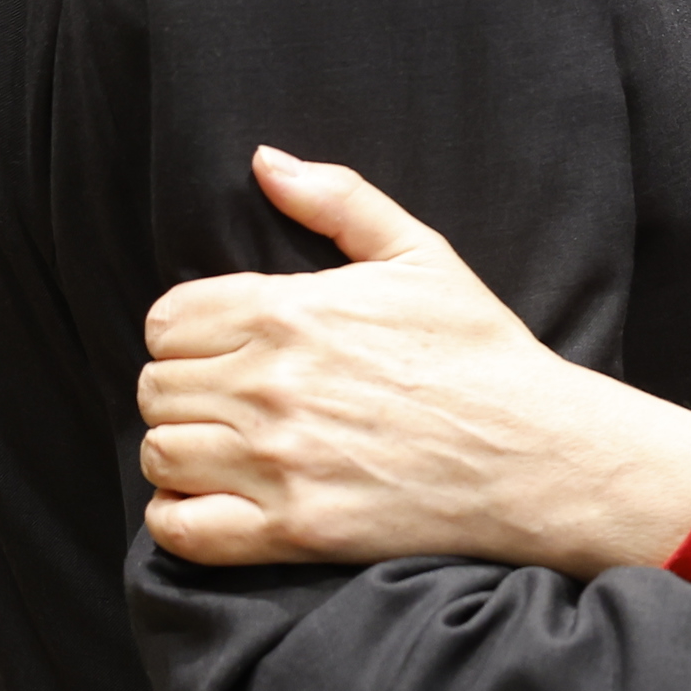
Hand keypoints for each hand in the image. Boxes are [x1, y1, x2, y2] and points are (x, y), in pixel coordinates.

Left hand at [136, 148, 690, 575]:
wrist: (535, 452)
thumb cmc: (479, 350)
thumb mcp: (420, 254)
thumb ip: (337, 199)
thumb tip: (265, 161)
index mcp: (289, 312)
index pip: (166, 320)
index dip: (186, 333)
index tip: (222, 348)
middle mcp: (270, 385)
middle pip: (155, 386)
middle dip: (184, 390)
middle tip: (229, 400)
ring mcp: (278, 461)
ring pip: (159, 452)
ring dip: (182, 450)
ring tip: (223, 450)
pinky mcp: (292, 529)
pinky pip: (179, 528)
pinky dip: (179, 517)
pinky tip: (213, 501)